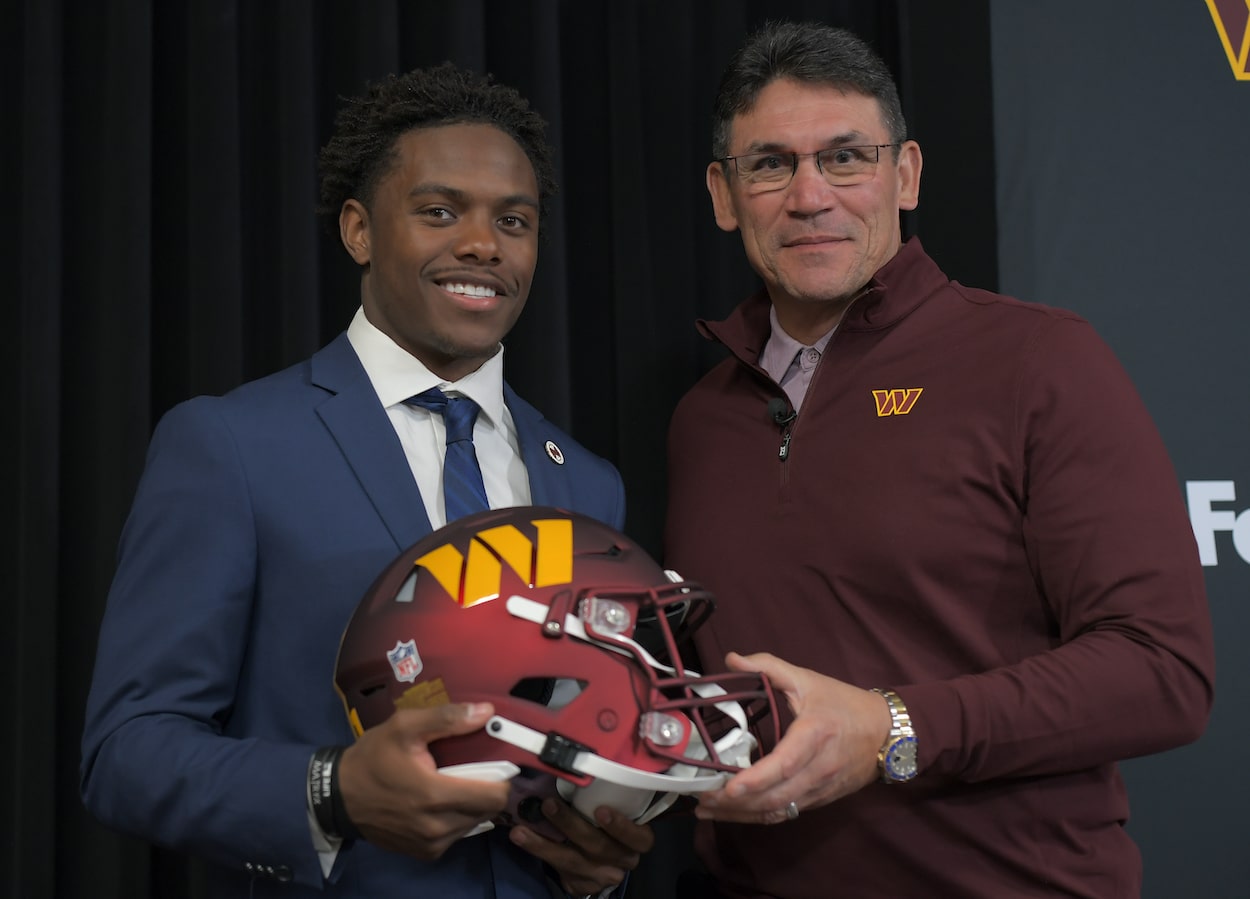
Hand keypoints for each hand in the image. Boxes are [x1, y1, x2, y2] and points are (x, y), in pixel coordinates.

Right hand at [337, 703, 509, 858]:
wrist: (338, 796)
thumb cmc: (373, 758)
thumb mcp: (404, 727)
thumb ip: (446, 719)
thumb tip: (486, 712)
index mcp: (435, 795)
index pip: (495, 796)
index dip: (501, 778)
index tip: (494, 764)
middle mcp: (437, 826)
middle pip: (488, 810)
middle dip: (486, 789)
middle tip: (472, 770)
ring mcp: (431, 844)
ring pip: (474, 824)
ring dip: (471, 805)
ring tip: (453, 784)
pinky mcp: (425, 854)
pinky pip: (457, 835)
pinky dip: (456, 819)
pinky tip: (440, 802)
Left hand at [509, 799, 654, 896]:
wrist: (596, 855)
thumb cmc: (604, 818)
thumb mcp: (615, 806)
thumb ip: (608, 795)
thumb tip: (585, 764)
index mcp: (637, 840)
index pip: (639, 837)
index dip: (621, 827)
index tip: (601, 811)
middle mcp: (623, 861)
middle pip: (598, 847)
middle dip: (570, 825)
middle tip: (548, 805)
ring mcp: (602, 876)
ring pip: (572, 862)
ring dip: (544, 845)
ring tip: (521, 830)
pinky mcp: (582, 885)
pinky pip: (560, 872)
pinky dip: (540, 855)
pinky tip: (525, 842)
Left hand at [694, 652, 890, 823]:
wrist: (888, 733)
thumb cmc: (845, 704)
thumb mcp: (807, 678)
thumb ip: (769, 666)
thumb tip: (732, 659)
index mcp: (814, 734)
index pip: (784, 763)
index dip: (757, 779)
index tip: (730, 787)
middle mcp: (818, 767)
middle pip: (776, 796)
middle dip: (737, 803)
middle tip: (703, 798)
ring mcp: (820, 788)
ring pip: (780, 810)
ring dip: (743, 815)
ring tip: (709, 810)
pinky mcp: (820, 799)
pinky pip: (788, 813)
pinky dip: (760, 817)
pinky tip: (736, 815)